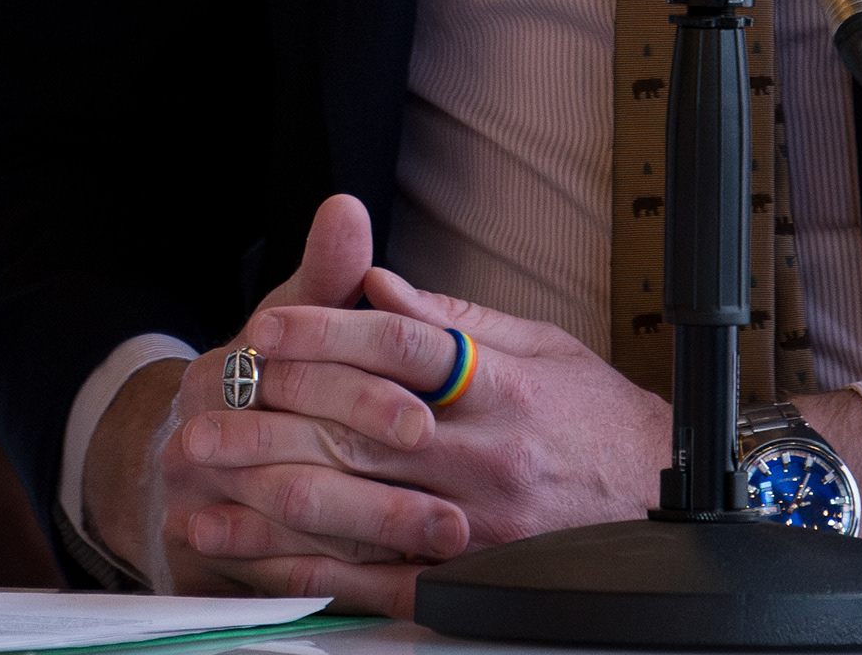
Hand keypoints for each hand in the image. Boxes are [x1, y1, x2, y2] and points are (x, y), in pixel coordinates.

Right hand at [92, 197, 462, 612]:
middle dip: (382, 477)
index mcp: (240, 357)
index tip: (425, 417)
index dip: (366, 392)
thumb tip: (345, 210)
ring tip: (442, 540)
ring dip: (374, 532)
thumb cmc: (269, 373)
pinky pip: (275, 569)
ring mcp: (204, 491)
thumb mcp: (295, 312)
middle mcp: (210, 422)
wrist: (184, 449)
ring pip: (295, 515)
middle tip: (456, 502)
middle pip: (302, 450)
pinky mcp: (211, 548)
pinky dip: (337, 576)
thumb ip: (326, 271)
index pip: (307, 370)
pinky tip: (395, 580)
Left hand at [196, 263, 665, 558]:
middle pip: (361, 427)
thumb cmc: (594, 415)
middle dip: (275, 413)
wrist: (658, 495)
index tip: (269, 323)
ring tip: (203, 483)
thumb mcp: (540, 342)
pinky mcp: (469, 579)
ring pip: (356, 505)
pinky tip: (253, 557)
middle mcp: (487, 455)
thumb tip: (377, 282)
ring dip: (269, 496)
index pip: (402, 345)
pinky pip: (375, 579)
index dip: (329, 329)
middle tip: (208, 401)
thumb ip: (452, 317)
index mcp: (503, 385)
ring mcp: (477, 525)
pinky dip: (307, 570)